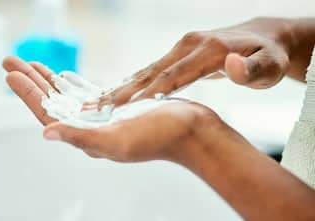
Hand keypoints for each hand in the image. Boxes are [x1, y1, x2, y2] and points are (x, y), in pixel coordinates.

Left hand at [3, 56, 224, 161]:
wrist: (192, 131)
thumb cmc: (160, 136)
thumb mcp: (118, 140)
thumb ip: (82, 138)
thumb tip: (47, 133)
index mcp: (86, 136)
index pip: (48, 112)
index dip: (27, 92)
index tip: (11, 72)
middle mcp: (90, 128)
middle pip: (52, 102)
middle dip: (31, 80)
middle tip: (11, 59)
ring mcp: (102, 118)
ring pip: (66, 97)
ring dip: (47, 79)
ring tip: (31, 63)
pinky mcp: (116, 108)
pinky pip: (86, 94)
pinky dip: (72, 83)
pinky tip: (63, 76)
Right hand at [92, 17, 312, 108]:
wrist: (265, 38)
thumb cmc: (267, 56)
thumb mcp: (269, 66)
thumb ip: (252, 70)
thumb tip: (232, 66)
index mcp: (208, 50)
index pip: (172, 76)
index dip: (148, 94)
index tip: (124, 110)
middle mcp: (190, 45)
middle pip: (152, 72)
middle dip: (124, 92)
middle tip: (98, 107)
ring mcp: (183, 46)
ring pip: (148, 69)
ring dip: (123, 86)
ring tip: (99, 101)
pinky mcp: (180, 52)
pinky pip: (154, 68)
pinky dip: (135, 81)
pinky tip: (119, 91)